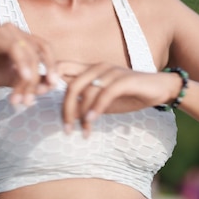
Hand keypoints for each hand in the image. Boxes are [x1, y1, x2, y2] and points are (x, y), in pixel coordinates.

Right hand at [0, 23, 58, 104]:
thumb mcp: (12, 80)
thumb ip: (31, 80)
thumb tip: (52, 86)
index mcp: (22, 38)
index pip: (45, 48)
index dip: (53, 66)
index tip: (55, 85)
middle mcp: (16, 30)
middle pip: (39, 51)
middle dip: (39, 77)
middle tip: (34, 98)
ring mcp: (5, 31)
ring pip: (29, 53)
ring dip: (29, 78)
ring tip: (22, 97)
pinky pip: (15, 49)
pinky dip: (22, 65)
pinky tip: (23, 79)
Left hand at [60, 61, 180, 136]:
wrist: (159, 89)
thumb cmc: (129, 95)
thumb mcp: (103, 100)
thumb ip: (86, 102)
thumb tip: (67, 114)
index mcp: (90, 69)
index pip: (62, 67)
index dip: (48, 79)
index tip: (38, 97)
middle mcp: (98, 67)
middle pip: (71, 84)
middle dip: (65, 108)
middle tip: (66, 128)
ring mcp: (111, 71)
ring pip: (86, 91)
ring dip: (81, 114)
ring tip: (82, 131)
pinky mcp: (124, 79)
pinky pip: (104, 94)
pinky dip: (96, 109)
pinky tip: (91, 121)